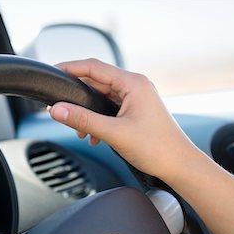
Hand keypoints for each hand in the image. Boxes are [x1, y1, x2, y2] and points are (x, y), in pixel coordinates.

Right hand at [49, 59, 197, 181]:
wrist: (179, 166)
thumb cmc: (157, 148)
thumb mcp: (114, 133)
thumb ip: (83, 120)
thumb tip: (58, 110)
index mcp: (133, 84)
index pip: (94, 67)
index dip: (71, 68)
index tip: (54, 73)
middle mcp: (135, 87)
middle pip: (96, 82)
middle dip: (77, 97)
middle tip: (60, 107)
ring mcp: (135, 99)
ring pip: (101, 97)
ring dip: (87, 112)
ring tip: (80, 129)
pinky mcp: (134, 111)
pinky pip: (108, 109)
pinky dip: (97, 120)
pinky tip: (93, 135)